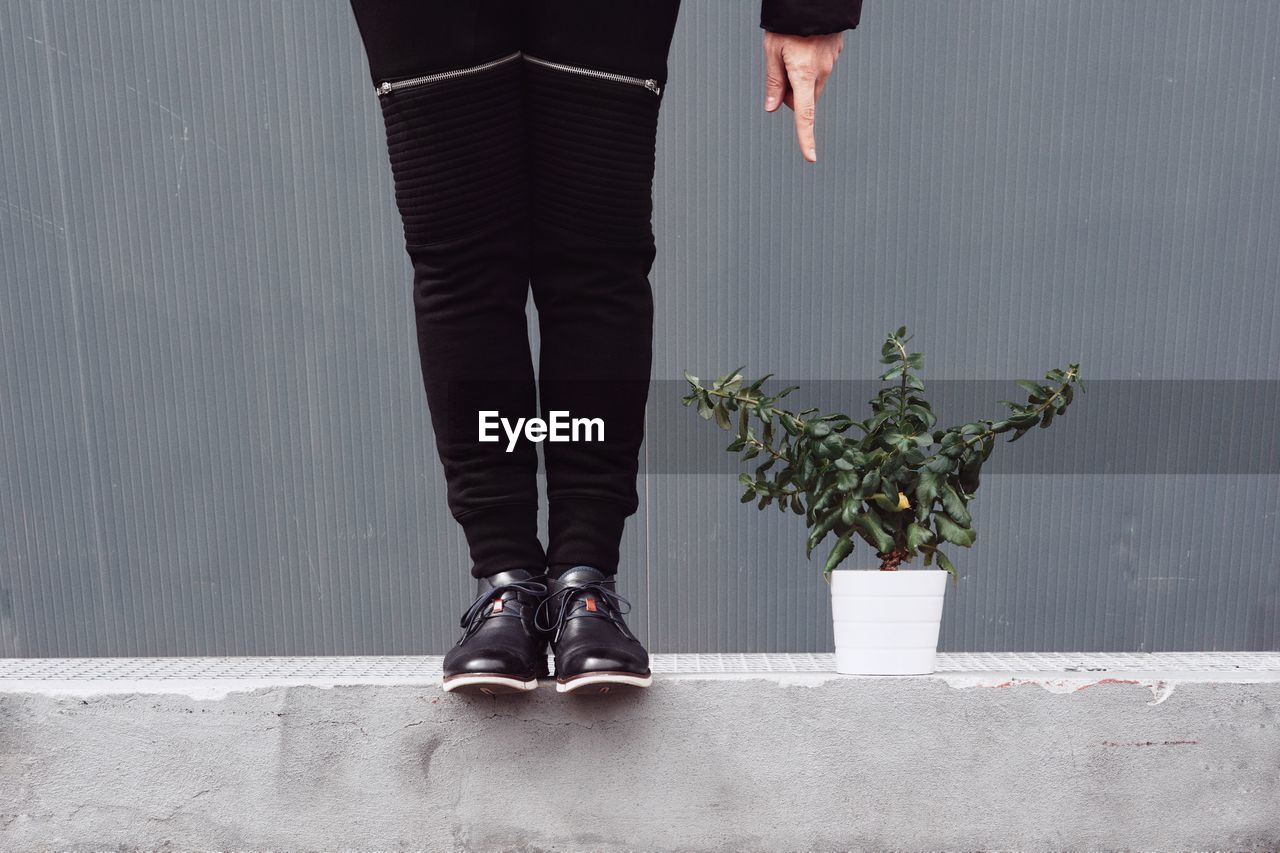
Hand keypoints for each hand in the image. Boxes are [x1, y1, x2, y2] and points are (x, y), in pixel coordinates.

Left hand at [762, 31, 844, 162]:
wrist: (813, 0)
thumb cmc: (788, 24)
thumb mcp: (772, 51)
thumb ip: (773, 82)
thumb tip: (772, 107)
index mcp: (804, 76)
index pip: (805, 116)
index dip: (805, 139)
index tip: (810, 158)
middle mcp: (821, 73)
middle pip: (804, 98)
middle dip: (791, 93)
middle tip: (780, 69)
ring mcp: (830, 63)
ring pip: (811, 83)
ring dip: (800, 77)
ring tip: (792, 50)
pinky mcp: (834, 53)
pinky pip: (819, 67)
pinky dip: (809, 63)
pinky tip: (804, 44)